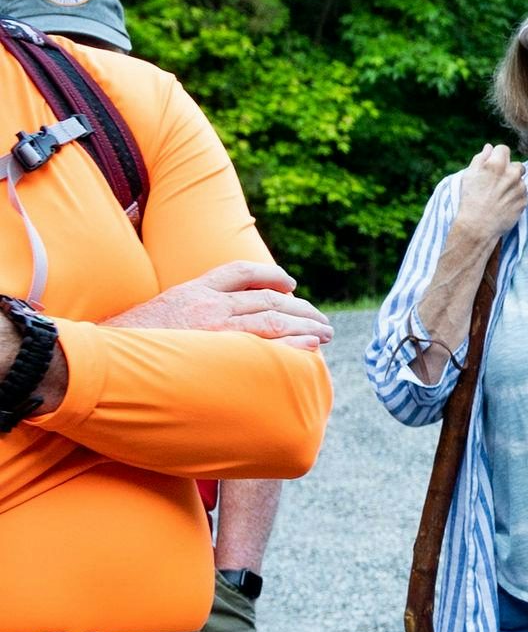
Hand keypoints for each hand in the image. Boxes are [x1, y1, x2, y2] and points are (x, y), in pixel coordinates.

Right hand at [105, 260, 332, 350]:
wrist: (99, 360)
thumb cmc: (125, 346)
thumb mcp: (156, 316)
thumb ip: (185, 311)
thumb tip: (202, 326)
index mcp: (191, 289)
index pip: (238, 271)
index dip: (269, 275)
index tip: (291, 285)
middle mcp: (206, 302)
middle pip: (266, 297)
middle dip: (299, 308)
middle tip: (321, 321)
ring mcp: (212, 325)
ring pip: (271, 317)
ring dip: (304, 325)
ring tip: (324, 334)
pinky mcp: (215, 348)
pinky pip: (262, 342)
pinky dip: (290, 342)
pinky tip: (309, 347)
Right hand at [447, 143, 525, 244]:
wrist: (478, 225)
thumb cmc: (470, 199)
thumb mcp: (469, 176)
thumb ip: (480, 158)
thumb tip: (489, 147)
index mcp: (496, 164)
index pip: (504, 149)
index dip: (497, 156)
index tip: (492, 164)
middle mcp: (512, 174)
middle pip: (516, 164)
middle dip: (508, 170)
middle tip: (496, 182)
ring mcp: (520, 187)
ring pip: (520, 179)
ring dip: (513, 183)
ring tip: (498, 194)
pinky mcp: (525, 200)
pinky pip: (523, 193)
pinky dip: (516, 195)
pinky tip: (504, 202)